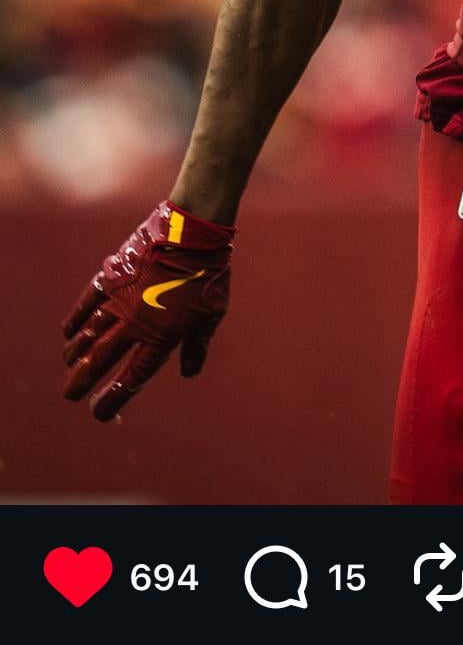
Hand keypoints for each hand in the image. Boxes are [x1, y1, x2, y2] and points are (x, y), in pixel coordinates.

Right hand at [62, 201, 232, 420]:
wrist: (194, 231)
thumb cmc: (209, 274)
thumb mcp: (212, 314)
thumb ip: (197, 345)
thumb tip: (188, 373)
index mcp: (161, 336)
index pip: (133, 377)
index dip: (115, 397)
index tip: (100, 413)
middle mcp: (135, 322)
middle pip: (101, 359)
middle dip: (82, 380)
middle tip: (69, 395)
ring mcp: (120, 298)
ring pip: (89, 333)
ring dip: (76, 353)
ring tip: (68, 365)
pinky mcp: (112, 276)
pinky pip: (87, 302)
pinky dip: (76, 319)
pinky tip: (68, 332)